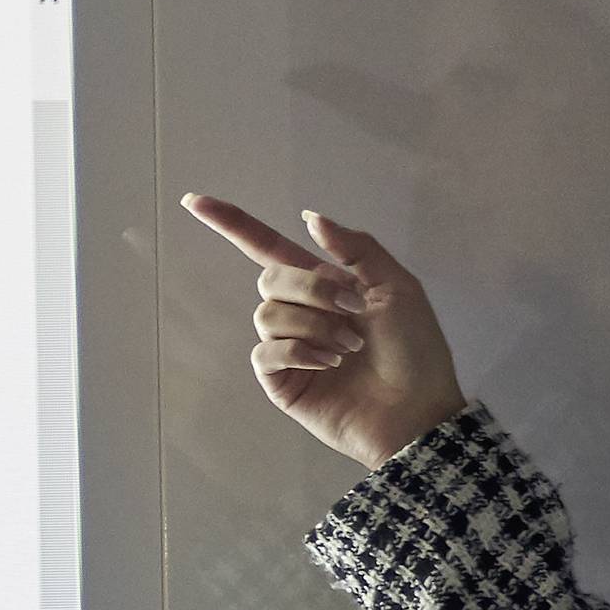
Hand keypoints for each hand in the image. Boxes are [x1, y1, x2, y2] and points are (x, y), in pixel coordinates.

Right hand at [179, 195, 467, 469]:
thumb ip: (356, 248)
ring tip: (347, 349)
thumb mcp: (397, 286)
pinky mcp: (281, 380)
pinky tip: (328, 365)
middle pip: (269, 278)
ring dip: (314, 326)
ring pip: (268, 314)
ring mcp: (287, 347)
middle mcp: (299, 311)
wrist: (416, 409)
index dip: (232, 224)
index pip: (266, 248)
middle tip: (352, 312)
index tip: (194, 200)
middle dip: (311, 289)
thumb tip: (309, 217)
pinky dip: (299, 352)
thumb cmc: (415, 350)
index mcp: (323, 284)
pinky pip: (267, 351)